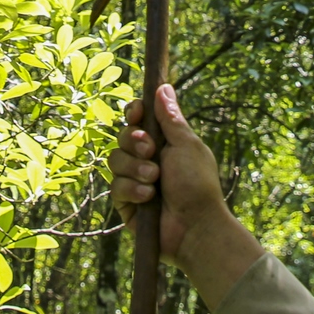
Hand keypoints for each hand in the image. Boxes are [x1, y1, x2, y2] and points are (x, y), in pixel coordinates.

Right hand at [108, 83, 264, 305]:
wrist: (195, 226)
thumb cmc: (197, 184)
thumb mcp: (186, 145)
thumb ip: (171, 118)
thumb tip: (163, 87)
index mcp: (163, 143)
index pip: (138, 120)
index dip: (134, 113)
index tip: (137, 112)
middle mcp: (146, 159)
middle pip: (122, 136)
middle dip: (134, 141)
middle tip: (151, 151)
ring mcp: (134, 181)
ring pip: (115, 160)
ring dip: (135, 168)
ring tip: (154, 180)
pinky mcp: (125, 203)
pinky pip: (115, 186)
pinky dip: (132, 190)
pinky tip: (148, 198)